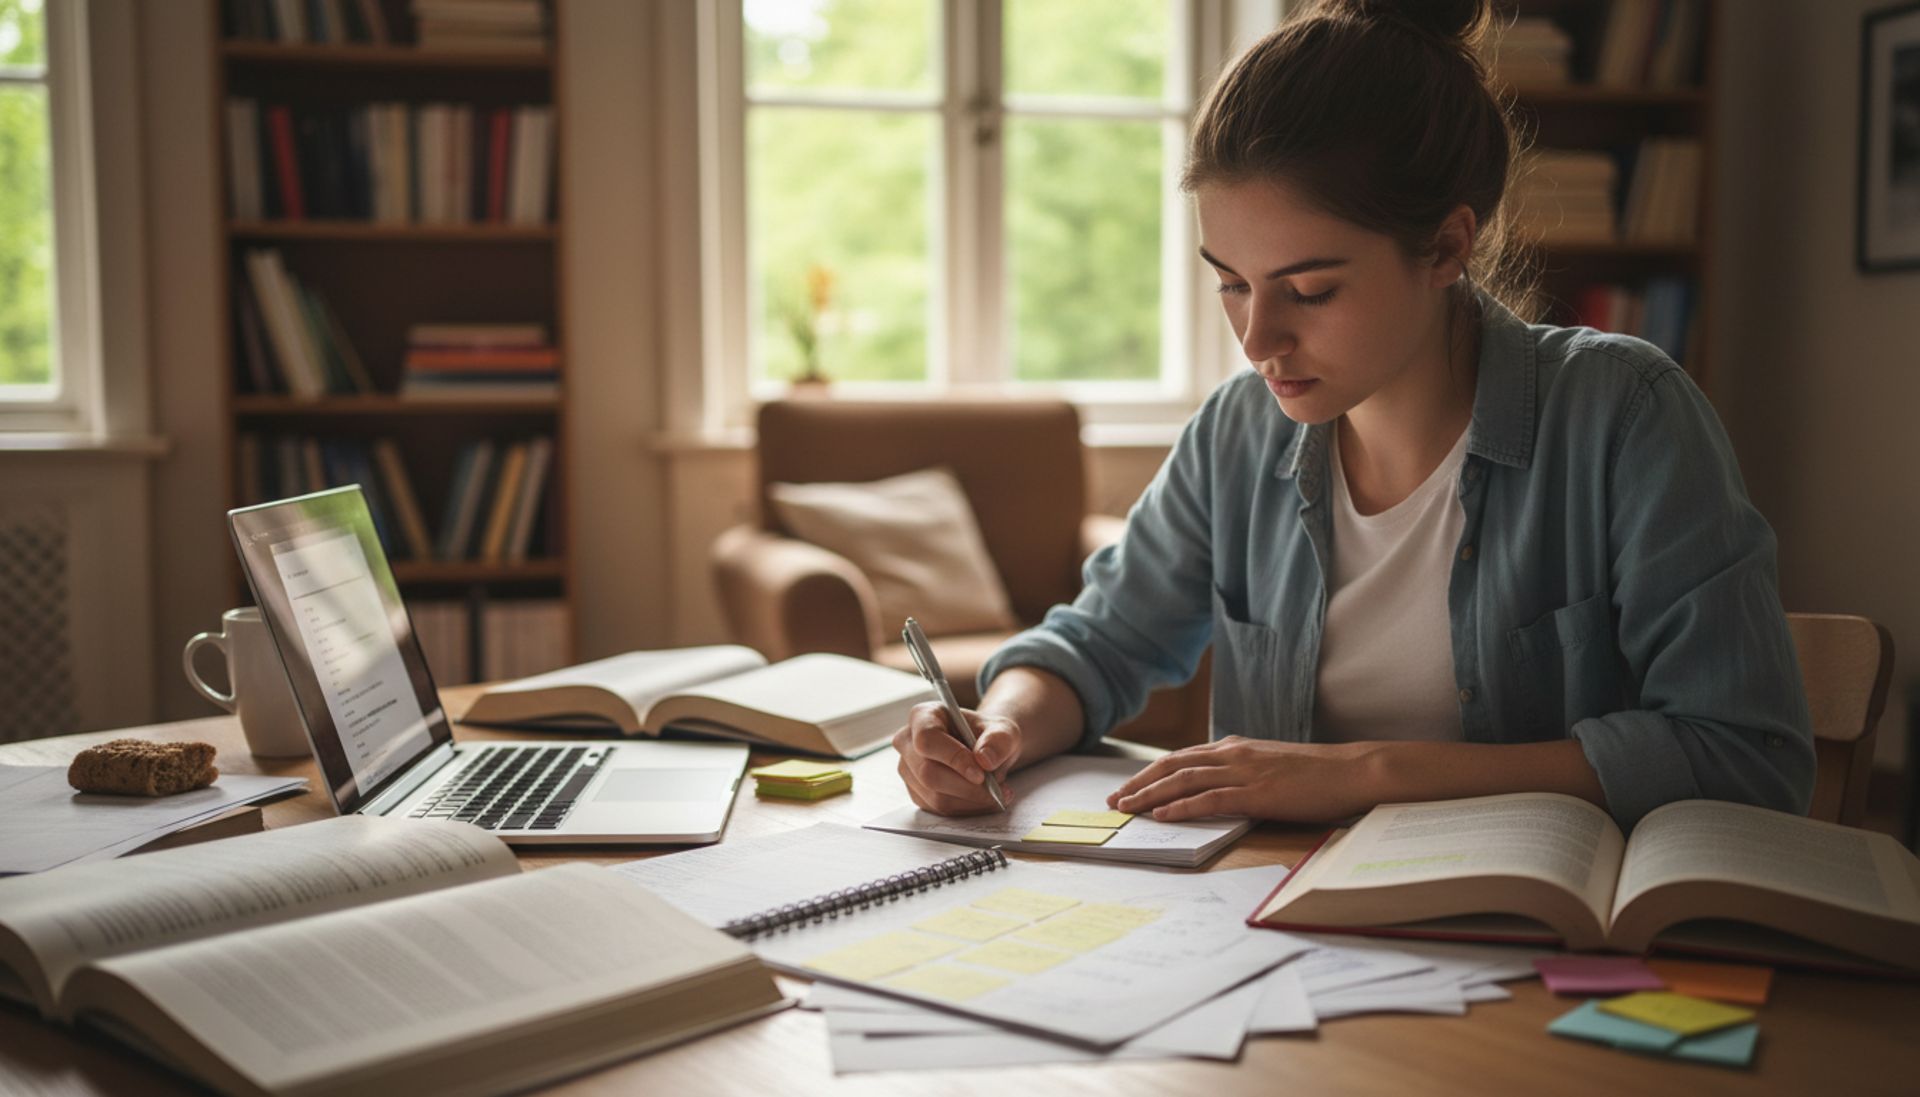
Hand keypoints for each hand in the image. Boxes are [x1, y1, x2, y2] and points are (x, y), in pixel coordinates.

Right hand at [892, 701, 1019, 815]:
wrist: (985, 751)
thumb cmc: (988, 736)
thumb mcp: (1003, 730)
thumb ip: (998, 741)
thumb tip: (985, 760)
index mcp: (923, 716)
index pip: (927, 740)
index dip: (953, 758)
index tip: (981, 774)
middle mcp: (908, 743)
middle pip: (928, 773)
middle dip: (966, 786)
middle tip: (996, 787)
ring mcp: (909, 770)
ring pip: (935, 796)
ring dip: (971, 800)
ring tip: (996, 791)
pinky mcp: (917, 793)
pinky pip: (939, 809)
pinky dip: (967, 808)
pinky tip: (984, 799)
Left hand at [1106, 736, 1384, 822]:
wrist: (1351, 771)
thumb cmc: (1316, 774)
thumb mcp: (1270, 765)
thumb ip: (1242, 771)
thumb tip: (1217, 787)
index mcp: (1235, 747)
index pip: (1181, 757)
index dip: (1151, 772)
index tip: (1128, 787)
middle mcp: (1233, 754)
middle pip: (1172, 765)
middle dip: (1139, 783)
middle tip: (1113, 800)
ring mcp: (1243, 772)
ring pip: (1183, 780)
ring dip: (1150, 795)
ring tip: (1126, 809)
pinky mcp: (1256, 793)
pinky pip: (1209, 799)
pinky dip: (1181, 807)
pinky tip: (1162, 816)